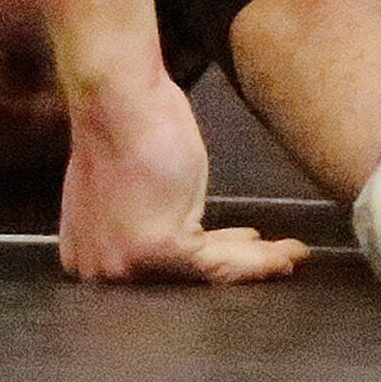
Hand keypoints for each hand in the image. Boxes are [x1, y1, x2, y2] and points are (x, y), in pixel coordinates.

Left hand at [56, 70, 307, 283]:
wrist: (120, 103)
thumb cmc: (124, 127)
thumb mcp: (129, 187)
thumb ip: (144, 219)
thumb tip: (179, 227)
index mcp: (90, 256)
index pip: (161, 272)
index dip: (210, 259)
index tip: (241, 250)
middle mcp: (104, 270)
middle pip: (187, 278)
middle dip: (238, 265)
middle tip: (275, 261)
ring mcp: (129, 264)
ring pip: (208, 272)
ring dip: (257, 263)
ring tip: (290, 257)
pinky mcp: (160, 248)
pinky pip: (220, 263)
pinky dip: (259, 260)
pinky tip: (283, 253)